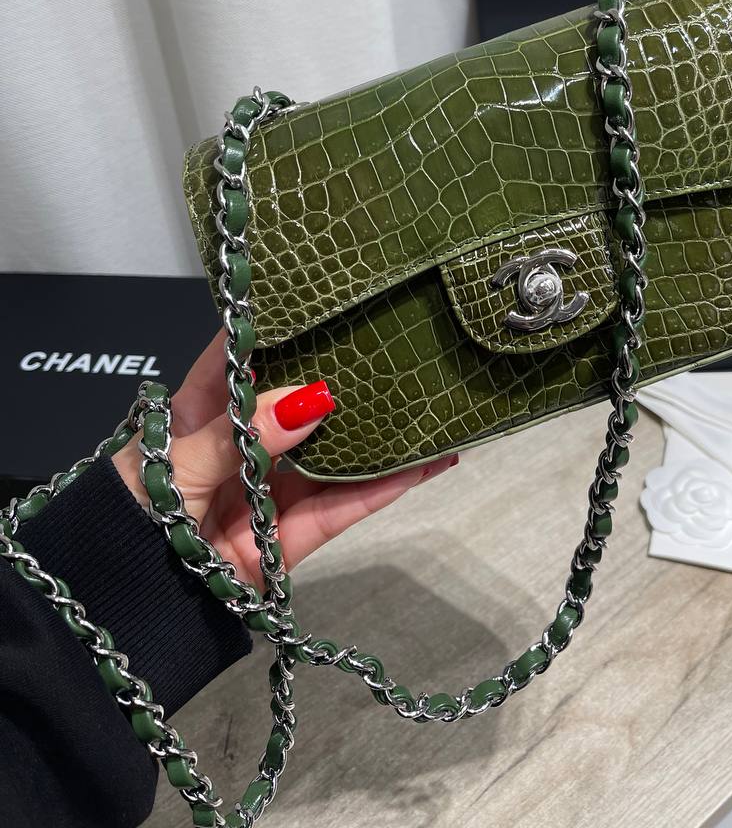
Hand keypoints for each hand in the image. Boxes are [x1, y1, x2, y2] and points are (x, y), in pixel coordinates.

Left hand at [112, 332, 456, 586]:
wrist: (128, 612)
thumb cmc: (133, 521)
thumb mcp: (179, 465)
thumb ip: (243, 434)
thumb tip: (310, 399)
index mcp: (195, 419)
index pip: (235, 362)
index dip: (271, 329)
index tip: (315, 296)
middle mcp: (238, 449)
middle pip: (295, 407)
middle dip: (337, 380)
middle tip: (387, 344)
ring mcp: (267, 494)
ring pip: (330, 457)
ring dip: (376, 436)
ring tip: (424, 403)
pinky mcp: (290, 539)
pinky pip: (342, 508)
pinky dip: (383, 488)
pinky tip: (424, 462)